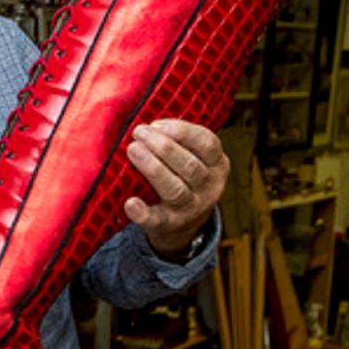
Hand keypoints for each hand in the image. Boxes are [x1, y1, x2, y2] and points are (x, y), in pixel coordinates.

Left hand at [123, 119, 228, 257]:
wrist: (184, 223)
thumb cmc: (183, 178)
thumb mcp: (194, 157)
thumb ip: (179, 140)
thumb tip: (147, 123)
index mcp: (217, 164)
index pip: (207, 143)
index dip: (181, 131)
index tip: (156, 124)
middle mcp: (209, 187)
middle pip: (189, 166)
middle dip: (163, 146)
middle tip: (138, 133)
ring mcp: (191, 208)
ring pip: (175, 189)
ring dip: (153, 168)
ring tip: (132, 149)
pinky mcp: (169, 225)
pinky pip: (157, 220)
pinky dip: (142, 212)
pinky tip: (130, 203)